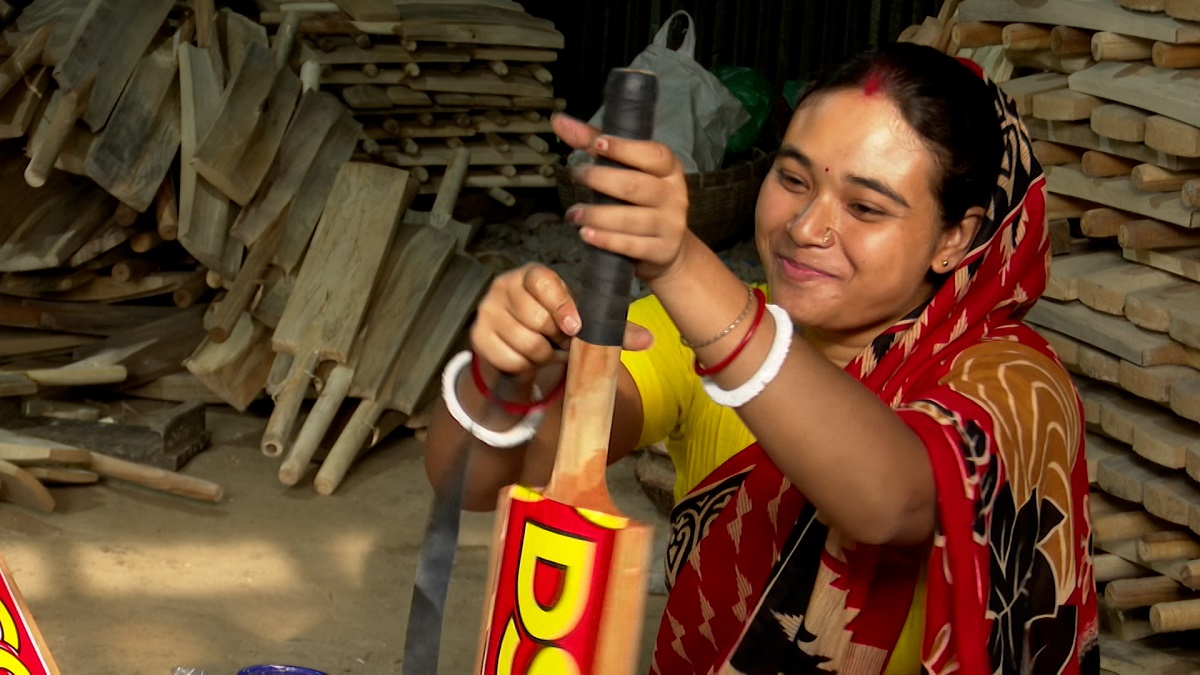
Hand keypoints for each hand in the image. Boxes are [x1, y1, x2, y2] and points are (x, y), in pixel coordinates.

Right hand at [471, 264, 653, 374]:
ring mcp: (487, 311)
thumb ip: (614, 328)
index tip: (575, 328)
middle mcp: (504, 286)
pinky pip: (509, 359)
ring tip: (548, 350)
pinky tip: (529, 359)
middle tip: (562, 341)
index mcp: (531, 275)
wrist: (518, 345)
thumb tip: (649, 340)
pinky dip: (525, 367)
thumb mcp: (583, 321)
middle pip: (536, 319)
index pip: (543, 283)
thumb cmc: (555, 324)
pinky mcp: (477, 336)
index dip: (561, 306)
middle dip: (556, 338)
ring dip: (544, 356)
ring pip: (525, 343)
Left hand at [552, 113, 691, 283]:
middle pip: (635, 186)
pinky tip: (586, 234)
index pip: (652, 155)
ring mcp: (670, 224)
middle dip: (600, 180)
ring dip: (597, 215)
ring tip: (573, 214)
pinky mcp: (662, 250)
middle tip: (576, 177)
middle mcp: (674, 195)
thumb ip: (593, 143)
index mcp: (669, 169)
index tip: (597, 144)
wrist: (668, 248)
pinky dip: (606, 240)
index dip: (625, 149)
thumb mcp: (623, 168)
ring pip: (631, 219)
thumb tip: (559, 121)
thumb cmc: (640, 201)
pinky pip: (632, 245)